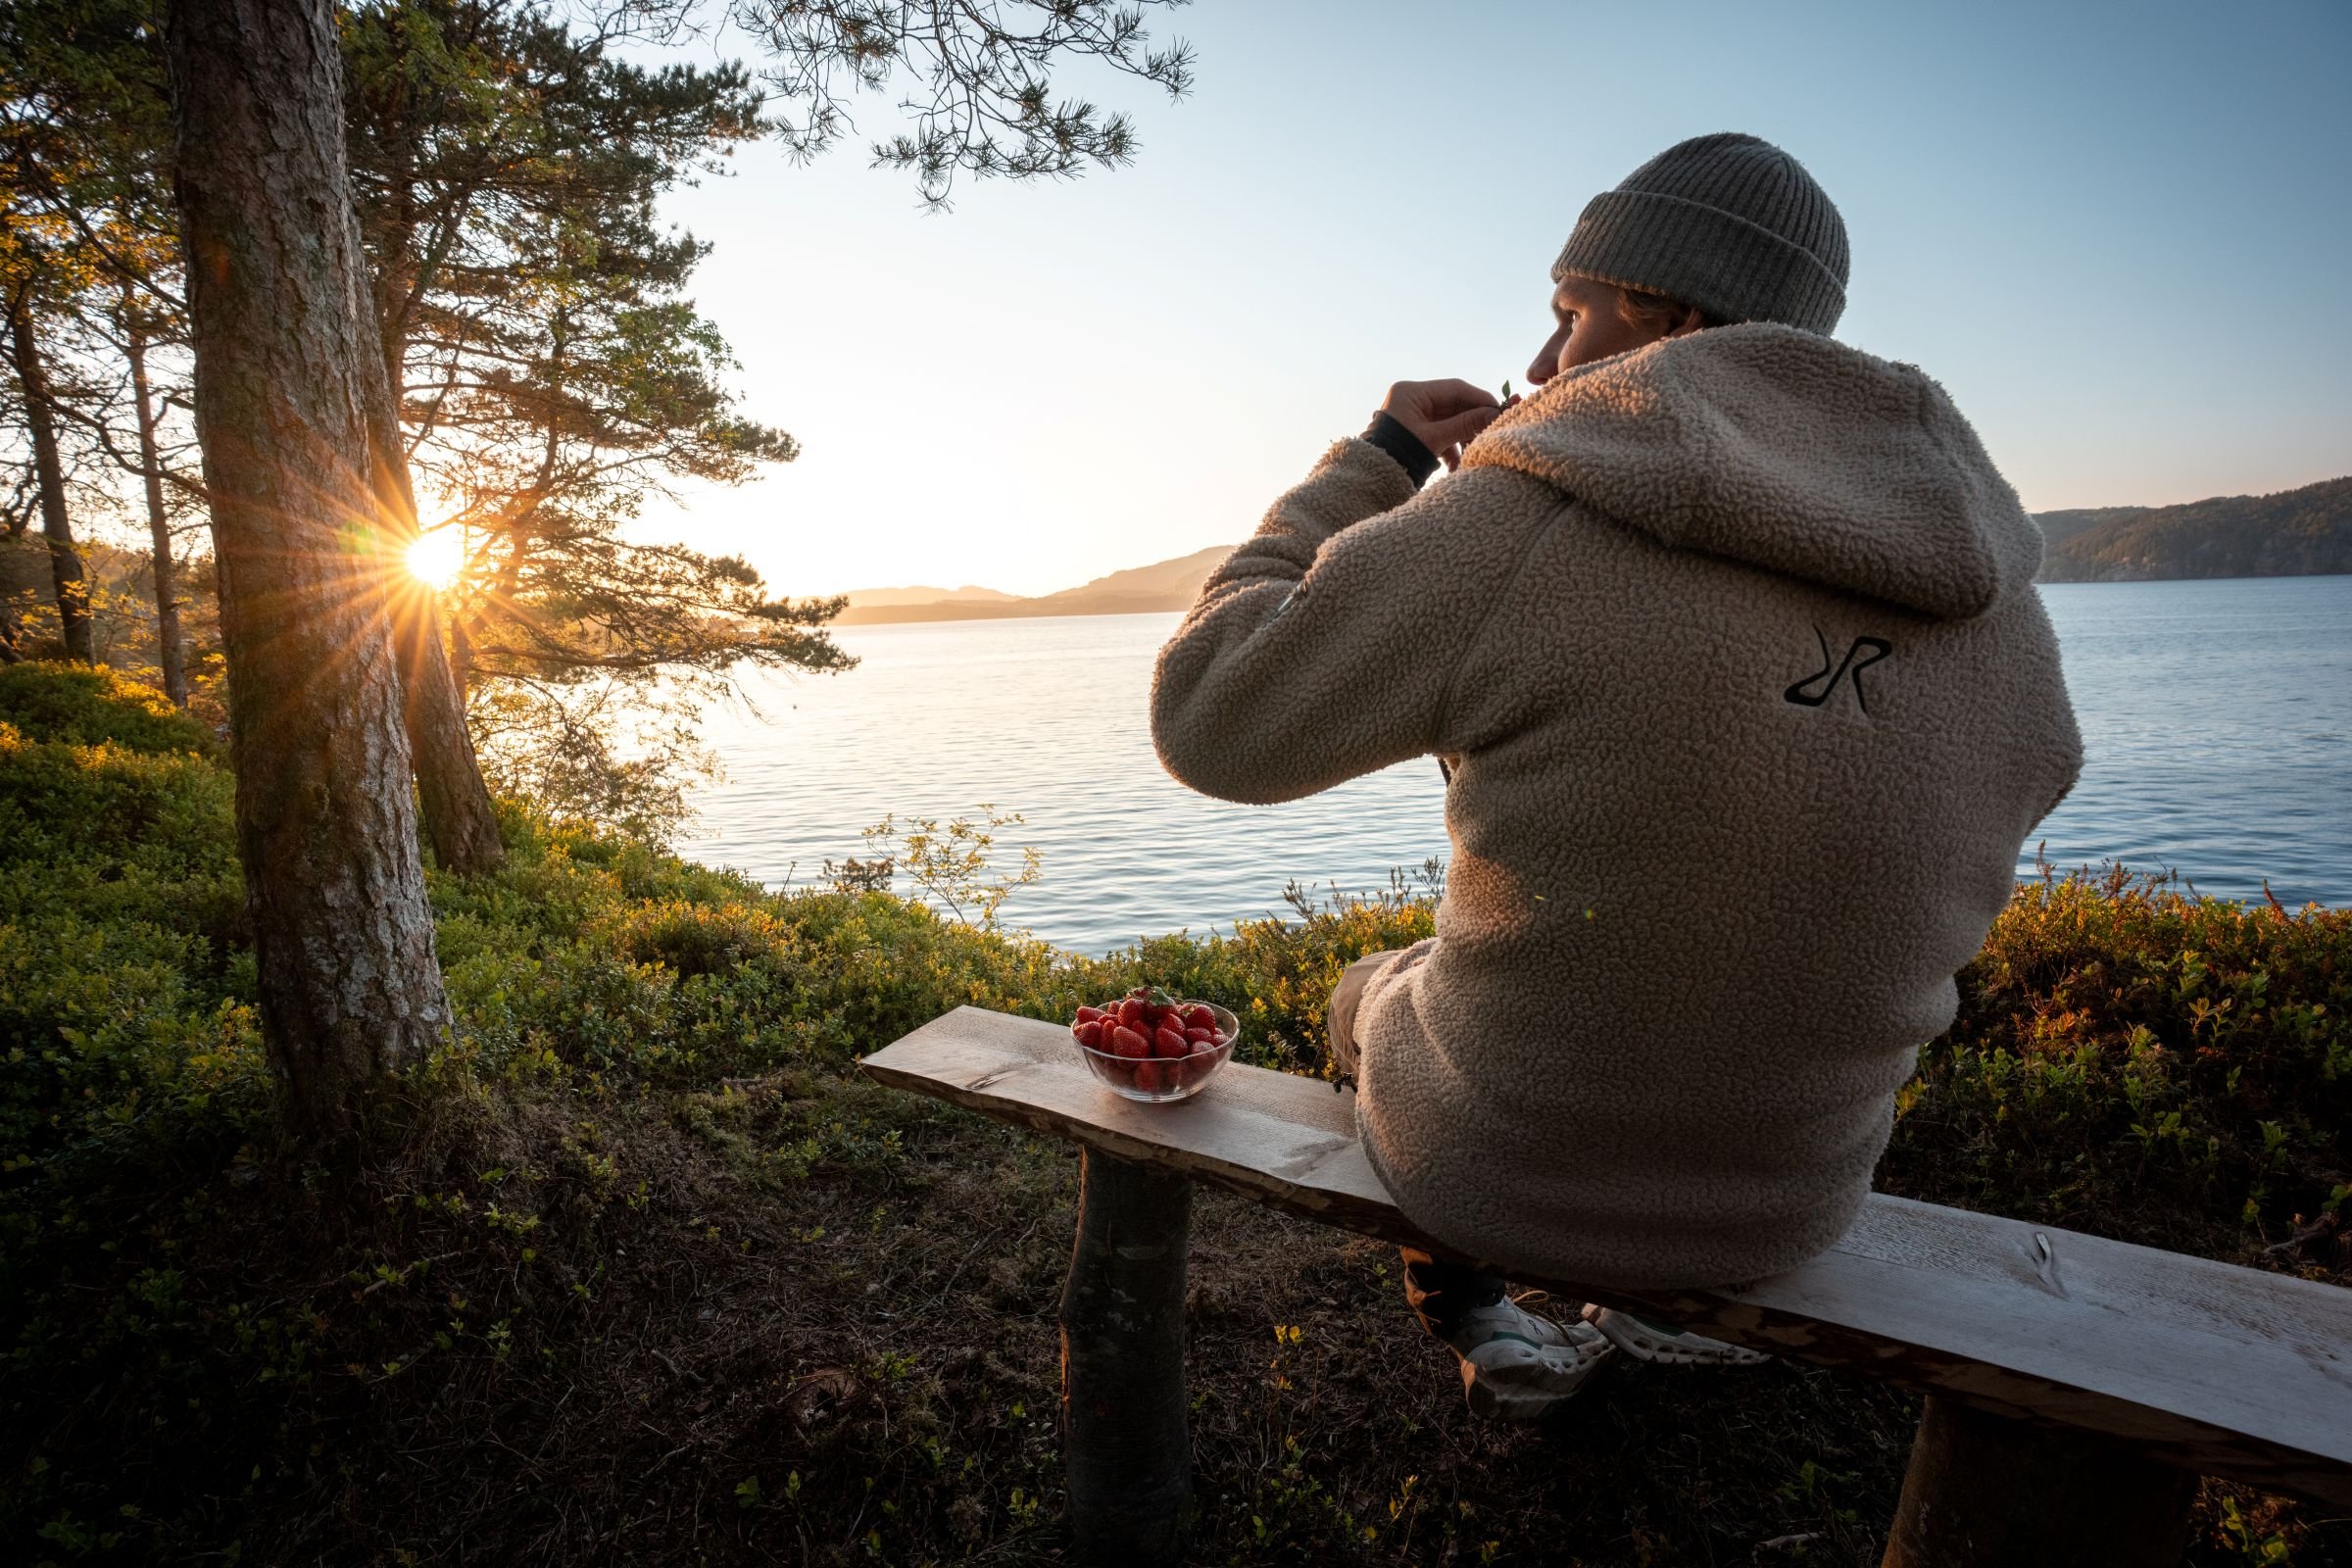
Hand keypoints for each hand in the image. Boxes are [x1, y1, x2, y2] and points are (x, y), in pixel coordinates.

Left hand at [1379, 379, 1511, 471]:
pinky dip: (1451, 448)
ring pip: (1449, 421)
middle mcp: (1412, 399)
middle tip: (1491, 432)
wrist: (1371, 480)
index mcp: (1411, 392)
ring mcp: (1414, 415)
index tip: (1499, 410)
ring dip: (1463, 438)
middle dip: (1473, 422)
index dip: (1480, 399)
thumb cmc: (1397, 456)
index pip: (1455, 389)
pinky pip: (1440, 434)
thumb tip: (1494, 415)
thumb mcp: (1434, 440)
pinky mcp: (1416, 432)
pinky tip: (1455, 465)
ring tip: (1474, 453)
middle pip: (1454, 405)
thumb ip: (1464, 425)